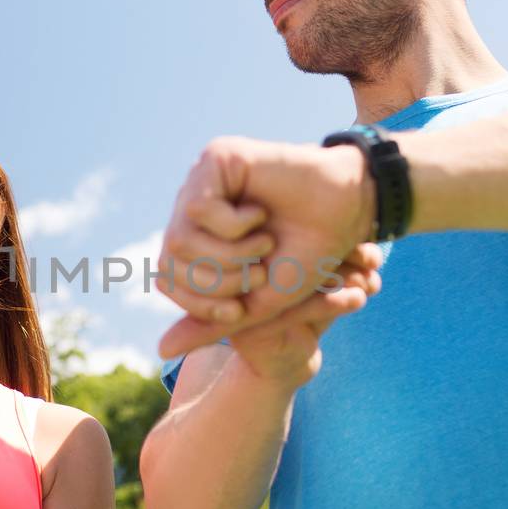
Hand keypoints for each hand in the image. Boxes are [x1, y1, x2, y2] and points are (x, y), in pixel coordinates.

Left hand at [156, 137, 373, 357]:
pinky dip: (233, 225)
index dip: (201, 302)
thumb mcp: (256, 302)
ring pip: (178, 237)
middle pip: (170, 261)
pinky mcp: (216, 158)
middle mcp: (192, 209)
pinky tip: (258, 213)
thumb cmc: (305, 256)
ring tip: (264, 241)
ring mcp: (202, 181)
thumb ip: (210, 323)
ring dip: (230, 254)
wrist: (346, 218)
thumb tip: (161, 350)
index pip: (167, 279)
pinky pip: (198, 208)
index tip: (239, 308)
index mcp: (197, 238)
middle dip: (219, 282)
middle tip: (259, 271)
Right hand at [226, 242, 382, 385]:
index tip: (370, 249)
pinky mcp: (251, 328)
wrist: (284, 367)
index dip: (339, 234)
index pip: (297, 229)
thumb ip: (346, 265)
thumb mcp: (327, 284)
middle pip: (296, 249)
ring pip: (298, 278)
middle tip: (372, 262)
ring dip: (341, 276)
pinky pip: (297, 309)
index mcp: (258, 250)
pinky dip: (333, 302)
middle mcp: (244, 271)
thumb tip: (374, 254)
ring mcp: (244, 300)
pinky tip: (359, 300)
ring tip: (369, 284)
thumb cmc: (307, 317)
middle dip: (342, 253)